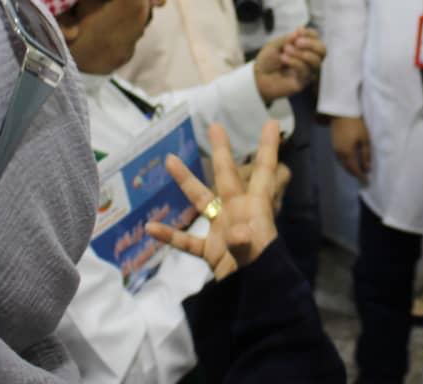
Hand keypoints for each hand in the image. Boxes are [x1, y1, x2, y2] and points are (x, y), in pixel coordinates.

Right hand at [147, 122, 287, 278]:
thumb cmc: (263, 273)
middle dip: (222, 152)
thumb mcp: (256, 256)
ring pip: (202, 200)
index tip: (272, 124)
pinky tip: (150, 228)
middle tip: (215, 126)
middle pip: (228, 176)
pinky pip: (187, 240)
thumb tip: (237, 233)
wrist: (255, 299)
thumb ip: (245, 243)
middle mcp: (237, 212)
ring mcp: (222, 230)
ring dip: (186, 181)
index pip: (264, 172)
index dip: (268, 148)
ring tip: (170, 160)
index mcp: (255, 207)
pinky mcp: (211, 251)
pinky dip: (170, 235)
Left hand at [254, 28, 325, 104]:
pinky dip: (294, 62)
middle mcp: (308, 59)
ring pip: (316, 61)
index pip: (316, 39)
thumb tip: (298, 32)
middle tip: (297, 42)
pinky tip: (283, 58)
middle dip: (311, 44)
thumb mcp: (275, 45)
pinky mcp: (303, 82)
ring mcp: (307, 71)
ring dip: (301, 53)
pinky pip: (305, 71)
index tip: (298, 31)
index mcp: (303, 48)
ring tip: (286, 50)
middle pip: (322, 50)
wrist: (258, 77)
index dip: (310, 33)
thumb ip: (287, 39)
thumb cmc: (267, 61)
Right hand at [331, 116, 370, 183]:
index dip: (360, 176)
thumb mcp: (364, 139)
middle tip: (362, 177)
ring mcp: (335, 148)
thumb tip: (367, 168)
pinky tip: (350, 160)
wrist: (341, 113)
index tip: (366, 181)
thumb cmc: (355, 125)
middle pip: (346, 168)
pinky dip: (345, 162)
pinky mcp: (334, 144)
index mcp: (347, 153)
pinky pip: (339, 158)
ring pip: (342, 163)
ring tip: (358, 170)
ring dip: (349, 168)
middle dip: (354, 173)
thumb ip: (366, 154)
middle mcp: (339, 153)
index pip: (354, 169)